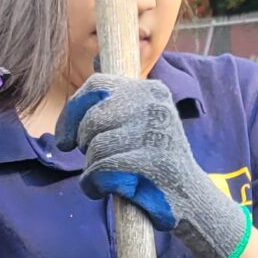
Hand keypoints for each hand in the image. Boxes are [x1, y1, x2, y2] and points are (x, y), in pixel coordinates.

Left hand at [57, 76, 252, 257]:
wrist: (191, 200)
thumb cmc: (157, 161)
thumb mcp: (143, 120)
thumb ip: (119, 97)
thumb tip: (97, 57)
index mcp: (152, 90)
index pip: (97, 85)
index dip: (72, 112)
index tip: (66, 138)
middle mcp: (155, 107)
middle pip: (92, 119)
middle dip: (84, 143)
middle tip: (94, 158)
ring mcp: (155, 136)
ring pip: (95, 147)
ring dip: (91, 168)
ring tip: (106, 176)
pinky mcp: (151, 166)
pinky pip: (101, 171)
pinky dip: (94, 184)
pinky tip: (103, 190)